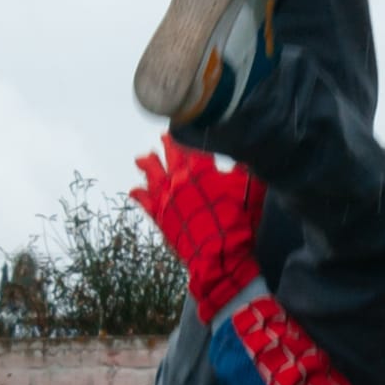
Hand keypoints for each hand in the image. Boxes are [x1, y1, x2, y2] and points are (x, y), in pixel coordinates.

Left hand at [130, 134, 265, 321]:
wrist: (219, 258)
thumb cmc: (237, 226)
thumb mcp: (250, 194)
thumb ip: (245, 173)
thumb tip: (246, 157)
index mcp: (202, 172)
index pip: (192, 146)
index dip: (188, 134)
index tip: (185, 126)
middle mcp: (180, 180)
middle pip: (170, 155)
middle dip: (167, 144)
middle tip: (163, 137)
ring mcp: (167, 198)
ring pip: (152, 175)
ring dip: (147, 164)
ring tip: (142, 159)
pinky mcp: (160, 217)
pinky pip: (144, 202)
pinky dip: (139, 194)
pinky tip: (134, 190)